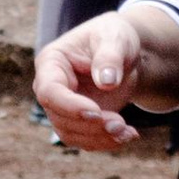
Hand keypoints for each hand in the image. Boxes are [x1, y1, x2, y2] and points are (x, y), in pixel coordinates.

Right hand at [34, 8, 178, 151]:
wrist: (124, 52)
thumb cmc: (114, 37)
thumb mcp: (115, 38)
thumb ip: (109, 56)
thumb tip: (106, 82)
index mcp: (51, 63)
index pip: (49, 91)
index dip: (69, 106)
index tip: (96, 112)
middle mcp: (51, 88)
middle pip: (59, 117)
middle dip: (91, 125)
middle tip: (121, 125)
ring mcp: (63, 107)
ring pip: (71, 133)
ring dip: (99, 138)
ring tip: (128, 133)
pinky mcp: (79, 121)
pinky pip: (85, 140)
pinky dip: (106, 142)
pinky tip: (129, 134)